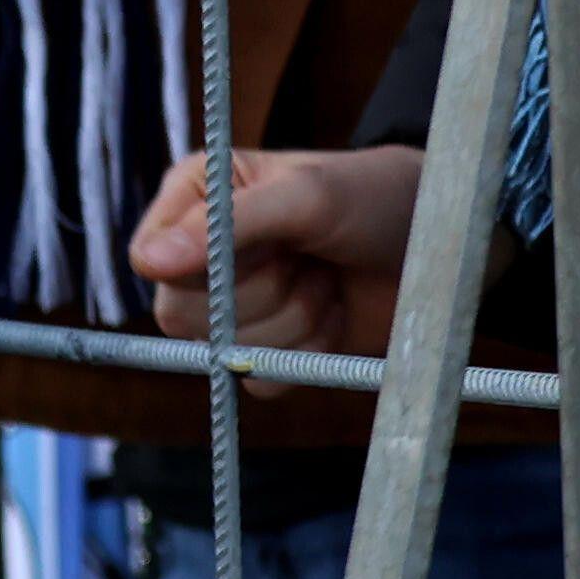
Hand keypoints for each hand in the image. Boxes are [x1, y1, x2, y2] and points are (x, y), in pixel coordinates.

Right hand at [130, 144, 429, 358]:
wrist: (433, 243)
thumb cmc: (369, 197)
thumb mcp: (305, 197)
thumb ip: (226, 225)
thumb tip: (146, 262)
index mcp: (195, 198)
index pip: (151, 259)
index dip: (200, 270)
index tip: (260, 251)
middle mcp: (202, 254)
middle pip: (180, 315)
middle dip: (260, 294)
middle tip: (302, 258)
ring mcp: (234, 306)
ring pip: (226, 352)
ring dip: (295, 321)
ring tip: (325, 278)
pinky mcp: (268, 350)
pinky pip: (261, 381)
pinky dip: (307, 356)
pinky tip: (331, 315)